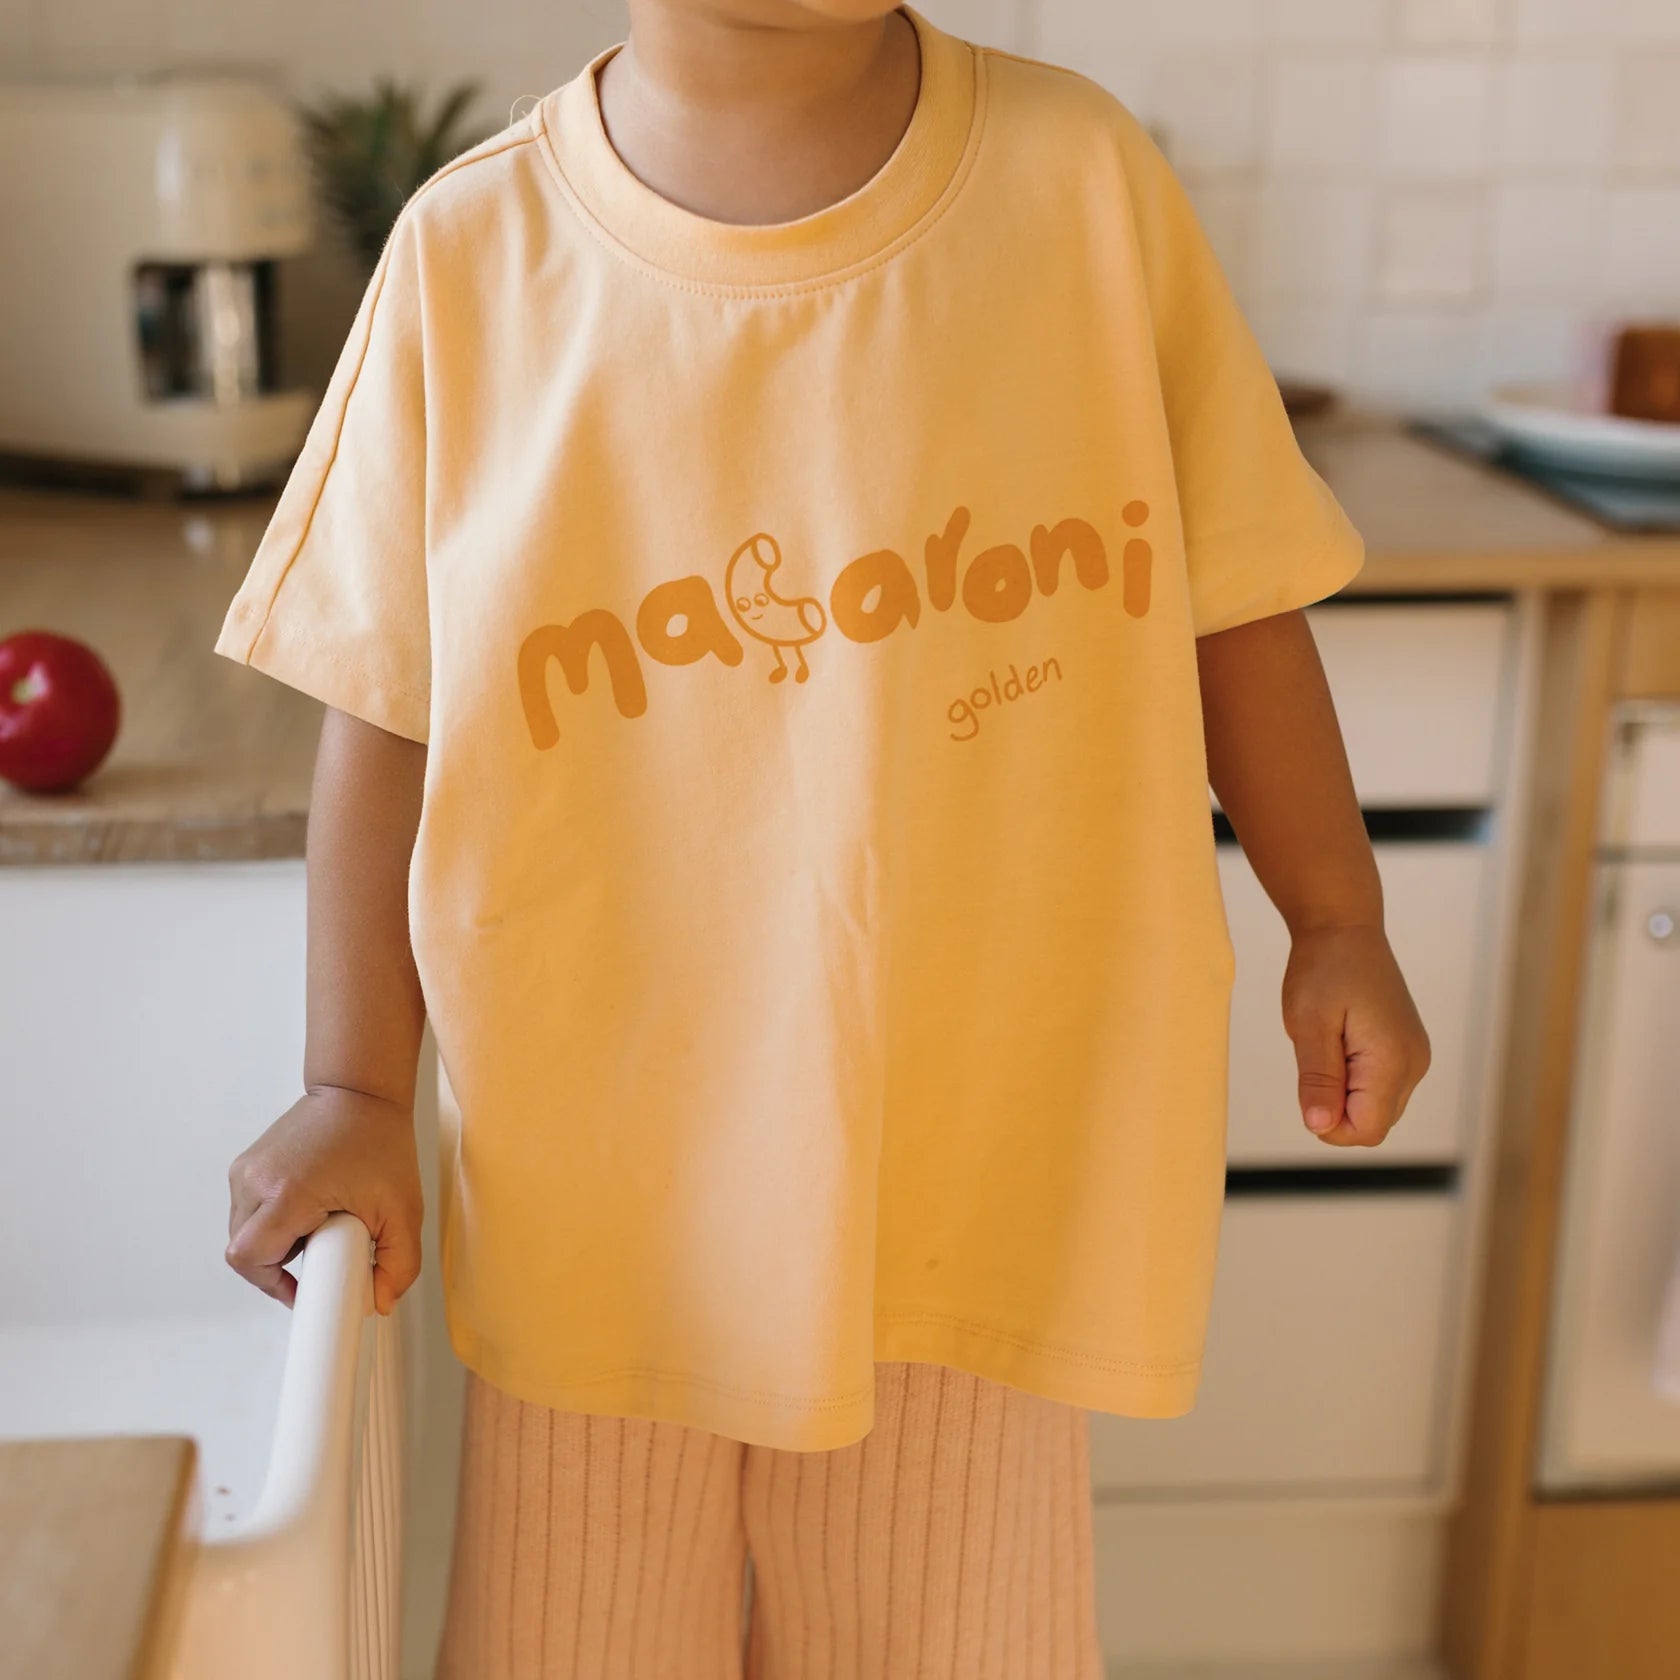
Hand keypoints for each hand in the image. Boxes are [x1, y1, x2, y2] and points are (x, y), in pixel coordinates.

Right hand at [226, 1087, 422, 1313]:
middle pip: (245, 1252)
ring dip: (277, 1242)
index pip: (251, 1260)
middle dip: (280, 1265)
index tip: (305, 1290)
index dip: (274, 1285)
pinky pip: (249, 1211)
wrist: (359, 1090)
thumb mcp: (403, 1209)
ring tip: (320, 1225)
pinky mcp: (247, 1164)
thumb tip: (381, 1303)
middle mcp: (255, 1179)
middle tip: (322, 1253)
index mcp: (287, 1192)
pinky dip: (273, 1221)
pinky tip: (309, 1209)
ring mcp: (246, 1169)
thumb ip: (399, 1264)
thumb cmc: (379, 1139)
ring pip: (245, 1232)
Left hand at [1280, 923, 1430, 1147]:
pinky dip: (1352, 1078)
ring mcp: (1414, 1056)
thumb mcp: (1309, 1025)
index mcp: (1393, 1061)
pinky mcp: (1406, 1049)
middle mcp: (1414, 1064)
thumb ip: (1318, 1079)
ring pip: (1376, 1107)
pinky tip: (1338, 1042)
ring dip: (1343, 1092)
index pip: (1366, 1130)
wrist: (1344, 927)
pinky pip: (1379, 1086)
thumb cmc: (1323, 969)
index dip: (1329, 1125)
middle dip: (1336, 1109)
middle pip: (1374, 1124)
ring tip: (1327, 1045)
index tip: (1308, 1086)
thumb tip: (1320, 1126)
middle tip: (1315, 1059)